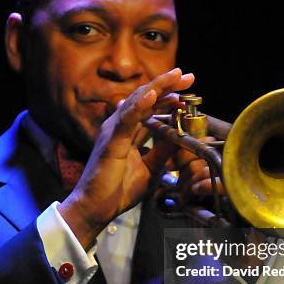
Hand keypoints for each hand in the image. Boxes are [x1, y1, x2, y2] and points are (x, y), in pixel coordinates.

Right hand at [58, 68, 194, 248]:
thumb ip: (163, 150)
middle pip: (145, 99)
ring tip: (175, 76)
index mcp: (128, 132)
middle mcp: (120, 126)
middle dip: (167, 85)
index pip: (150, 108)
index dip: (168, 96)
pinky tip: (152, 93)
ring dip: (157, 87)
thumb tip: (181, 135)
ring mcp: (113, 131)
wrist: (96, 208)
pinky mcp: (110, 140)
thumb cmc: (117, 189)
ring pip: (137, 102)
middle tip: (187, 75)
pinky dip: (140, 105)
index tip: (187, 88)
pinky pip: (127, 120)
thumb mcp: (150, 167)